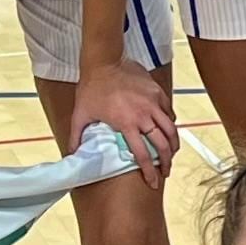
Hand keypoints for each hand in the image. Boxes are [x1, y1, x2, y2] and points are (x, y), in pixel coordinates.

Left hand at [68, 57, 178, 180]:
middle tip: (166, 171)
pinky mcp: (157, 93)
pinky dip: (171, 124)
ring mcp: (153, 102)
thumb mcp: (80, 114)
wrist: (104, 62)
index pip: (142, 154)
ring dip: (173, 144)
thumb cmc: (92, 88)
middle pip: (163, 144)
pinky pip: (169, 112)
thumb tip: (72, 154)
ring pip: (171, 129)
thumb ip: (76, 136)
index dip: (148, 170)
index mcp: (126, 123)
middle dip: (166, 161)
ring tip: (172, 154)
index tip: (152, 181)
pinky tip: (168, 130)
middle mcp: (144, 115)